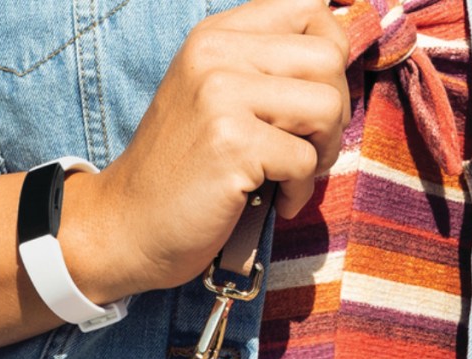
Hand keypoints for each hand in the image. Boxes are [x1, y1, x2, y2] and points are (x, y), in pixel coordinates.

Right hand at [86, 0, 349, 294]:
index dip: (330, 51)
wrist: (129, 225)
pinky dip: (298, 191)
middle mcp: (213, 53)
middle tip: (302, 146)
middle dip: (334, 109)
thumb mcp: (214, 95)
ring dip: (322, 150)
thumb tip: (342, 53)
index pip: (310, 6)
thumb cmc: (184, 169)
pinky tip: (271, 200)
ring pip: (327, 105)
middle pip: (329, 55)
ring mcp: (219, 95)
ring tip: (290, 173)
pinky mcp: (230, 143)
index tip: (307, 97)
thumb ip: (264, 66)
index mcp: (213, 35)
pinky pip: (306, 160)